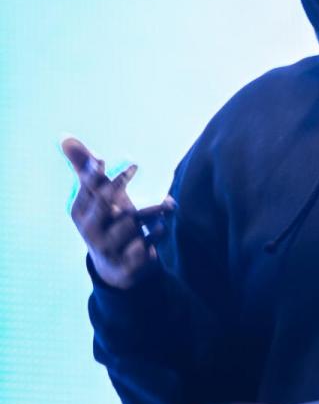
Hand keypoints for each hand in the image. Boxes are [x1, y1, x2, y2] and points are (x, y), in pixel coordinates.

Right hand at [62, 137, 174, 289]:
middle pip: (104, 204)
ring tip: (168, 202)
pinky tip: (164, 226)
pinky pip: (144, 247)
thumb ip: (84, 168)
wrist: (117, 267)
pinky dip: (156, 234)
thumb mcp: (96, 197)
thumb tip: (64, 136)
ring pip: (130, 224)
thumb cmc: (107, 220)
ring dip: (152, 210)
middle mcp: (91, 230)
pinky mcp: (128, 262)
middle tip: (135, 164)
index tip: (104, 158)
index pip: (87, 189)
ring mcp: (109, 247)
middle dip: (117, 184)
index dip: (94, 174)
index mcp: (81, 211)